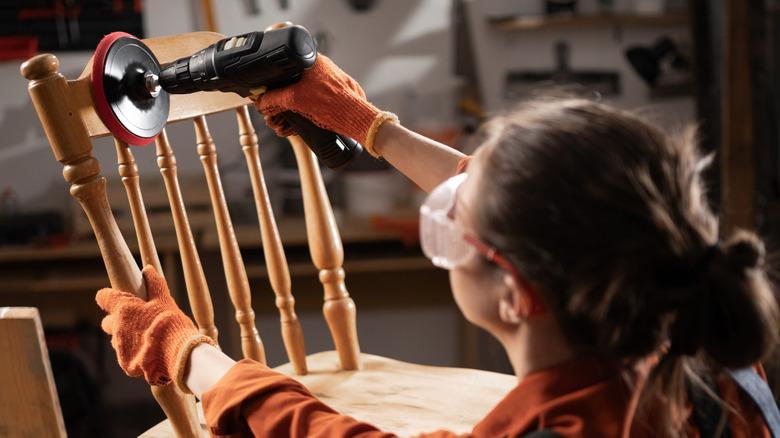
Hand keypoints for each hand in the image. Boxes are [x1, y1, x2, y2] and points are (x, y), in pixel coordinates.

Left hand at [96, 266, 213, 391]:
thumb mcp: (165, 300)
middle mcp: (117, 328)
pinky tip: (152, 353)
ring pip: (118, 340)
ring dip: (128, 338)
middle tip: (138, 321)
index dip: (110, 296)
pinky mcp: (127, 365)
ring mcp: (120, 348)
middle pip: (108, 322)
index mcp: (124, 309)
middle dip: (118, 321)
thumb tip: (148, 269)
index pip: (104, 297)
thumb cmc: (172, 325)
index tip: (118, 297)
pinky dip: (137, 354)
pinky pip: (127, 357)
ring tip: (150, 339)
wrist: (178, 355)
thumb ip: (154, 284)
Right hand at [255, 54, 396, 156]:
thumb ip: (275, 99)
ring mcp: (330, 83)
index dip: (274, 88)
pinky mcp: (336, 97)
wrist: (357, 119)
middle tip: (275, 119)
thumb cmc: (332, 104)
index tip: (269, 101)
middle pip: (292, 86)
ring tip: (284, 127)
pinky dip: (303, 115)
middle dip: (281, 106)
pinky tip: (297, 127)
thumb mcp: (296, 100)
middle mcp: (323, 69)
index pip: (285, 70)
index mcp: (313, 61)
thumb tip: (261, 101)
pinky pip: (313, 104)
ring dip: (290, 113)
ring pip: (302, 97)